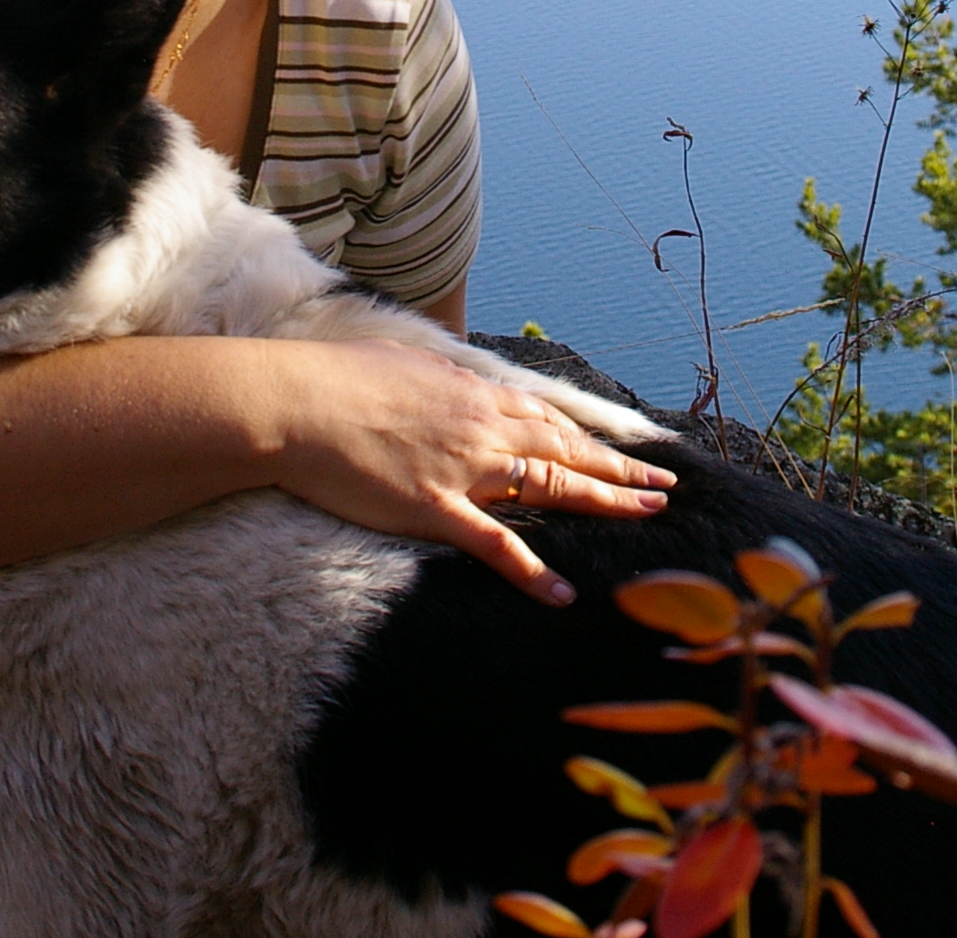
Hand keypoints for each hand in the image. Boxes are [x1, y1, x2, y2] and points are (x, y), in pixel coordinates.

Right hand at [263, 340, 674, 606]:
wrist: (294, 402)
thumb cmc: (335, 378)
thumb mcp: (400, 361)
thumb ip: (438, 373)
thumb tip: (455, 374)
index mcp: (472, 394)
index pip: (547, 419)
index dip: (590, 438)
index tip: (623, 451)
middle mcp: (481, 429)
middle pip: (565, 451)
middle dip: (618, 471)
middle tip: (662, 487)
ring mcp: (463, 470)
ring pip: (550, 488)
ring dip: (603, 503)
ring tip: (646, 516)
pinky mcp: (435, 509)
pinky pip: (495, 546)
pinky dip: (533, 573)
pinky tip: (563, 594)